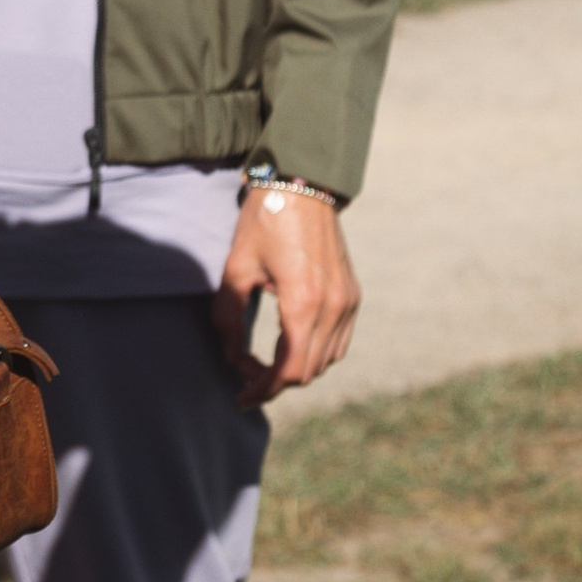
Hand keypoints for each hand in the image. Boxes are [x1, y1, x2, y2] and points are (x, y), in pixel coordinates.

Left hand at [213, 186, 359, 407]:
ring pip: (326, 360)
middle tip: (243, 372)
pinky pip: (339, 341)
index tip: (239, 397)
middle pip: (308, 371)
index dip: (262, 390)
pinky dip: (315, 352)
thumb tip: (230, 358)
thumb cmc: (265, 222)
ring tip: (264, 360)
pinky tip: (289, 344)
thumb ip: (228, 318)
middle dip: (274, 381)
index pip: (289, 371)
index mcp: (303, 302)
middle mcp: (333, 307)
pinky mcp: (353, 295)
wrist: (303, 185)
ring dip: (296, 368)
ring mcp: (348, 302)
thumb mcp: (236, 268)